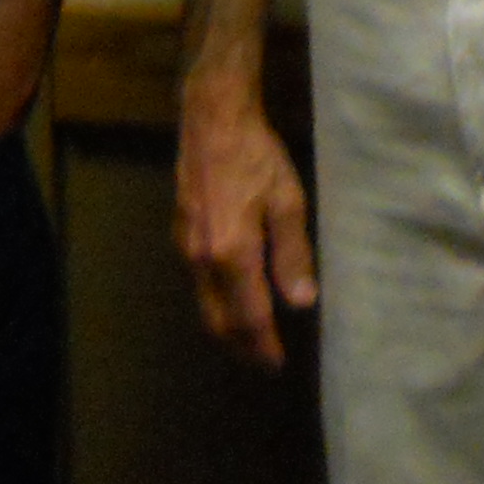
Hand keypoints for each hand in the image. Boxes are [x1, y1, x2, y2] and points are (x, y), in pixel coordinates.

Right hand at [176, 86, 319, 370]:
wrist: (212, 119)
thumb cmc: (257, 156)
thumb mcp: (287, 201)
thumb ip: (292, 255)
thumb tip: (301, 303)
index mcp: (231, 254)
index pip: (249, 316)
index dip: (263, 346)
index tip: (277, 365)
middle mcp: (201, 258)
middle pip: (219, 319)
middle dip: (241, 345)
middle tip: (263, 360)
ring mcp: (186, 246)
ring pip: (205, 302)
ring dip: (227, 325)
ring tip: (251, 336)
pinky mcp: (181, 232)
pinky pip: (198, 282)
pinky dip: (217, 300)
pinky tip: (234, 295)